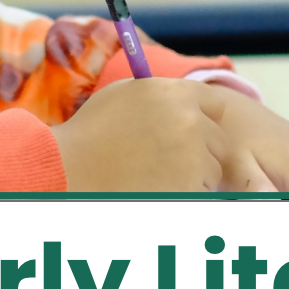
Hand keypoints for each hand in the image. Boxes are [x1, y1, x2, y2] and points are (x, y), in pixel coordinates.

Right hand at [53, 78, 272, 191]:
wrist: (70, 170)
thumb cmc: (90, 133)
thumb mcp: (125, 94)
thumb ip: (161, 92)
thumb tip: (184, 96)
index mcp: (175, 93)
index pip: (215, 104)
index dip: (204, 119)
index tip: (194, 133)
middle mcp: (190, 121)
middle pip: (219, 140)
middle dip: (202, 151)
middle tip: (171, 163)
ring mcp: (193, 157)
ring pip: (212, 170)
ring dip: (193, 176)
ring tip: (155, 177)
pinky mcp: (189, 189)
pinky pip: (200, 194)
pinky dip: (185, 196)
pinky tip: (156, 190)